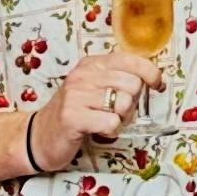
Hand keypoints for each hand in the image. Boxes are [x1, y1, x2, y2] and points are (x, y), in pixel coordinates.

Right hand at [0, 49, 155, 182]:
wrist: (38, 136)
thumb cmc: (73, 113)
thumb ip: (118, 80)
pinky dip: (111, 131)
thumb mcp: (94, 88)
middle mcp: (82, 75)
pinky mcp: (72, 117)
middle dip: (132, 103)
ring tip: (105, 121)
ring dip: (121, 119)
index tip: (158, 85)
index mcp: (91, 64)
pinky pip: (111, 122)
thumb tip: (152, 79)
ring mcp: (75, 95)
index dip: (151, 73)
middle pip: (132, 84)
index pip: (130, 60)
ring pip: (124, 104)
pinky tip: (98, 130)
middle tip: (117, 112)